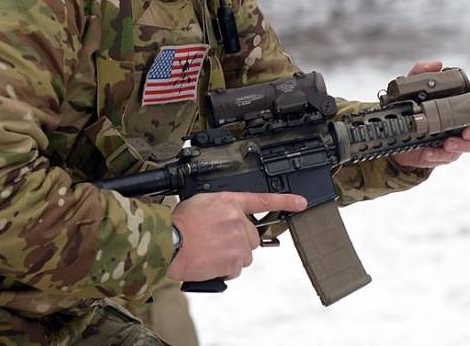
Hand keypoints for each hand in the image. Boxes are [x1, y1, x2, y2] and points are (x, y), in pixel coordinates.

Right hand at [167, 191, 306, 282]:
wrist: (168, 241)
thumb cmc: (178, 224)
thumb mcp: (201, 203)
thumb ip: (220, 209)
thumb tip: (226, 220)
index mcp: (229, 202)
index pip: (263, 200)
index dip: (285, 201)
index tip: (301, 203)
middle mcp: (237, 219)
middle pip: (252, 236)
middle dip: (239, 242)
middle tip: (217, 243)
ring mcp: (237, 240)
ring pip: (245, 254)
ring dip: (232, 257)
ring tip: (210, 253)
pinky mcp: (234, 259)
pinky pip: (235, 269)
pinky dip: (224, 270)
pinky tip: (209, 263)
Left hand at [390, 60, 469, 169]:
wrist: (396, 134)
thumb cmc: (411, 106)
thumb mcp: (410, 86)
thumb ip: (421, 72)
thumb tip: (436, 64)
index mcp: (463, 100)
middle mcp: (466, 120)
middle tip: (469, 130)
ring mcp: (459, 137)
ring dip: (463, 144)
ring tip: (447, 142)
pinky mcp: (447, 153)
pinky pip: (450, 157)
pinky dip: (440, 154)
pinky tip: (429, 151)